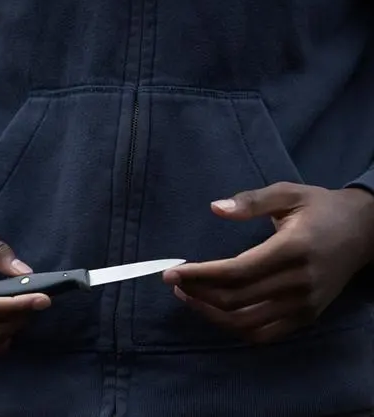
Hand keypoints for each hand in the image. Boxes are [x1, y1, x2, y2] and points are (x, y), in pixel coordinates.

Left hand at [163, 182, 373, 342]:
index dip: (199, 275)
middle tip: (173, 283)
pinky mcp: (307, 317)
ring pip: (246, 323)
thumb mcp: (288, 193)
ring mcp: (305, 304)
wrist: (366, 231)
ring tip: (187, 297)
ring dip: (210, 314)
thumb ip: (251, 201)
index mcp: (293, 249)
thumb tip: (216, 208)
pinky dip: (234, 328)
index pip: (236, 272)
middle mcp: (300, 282)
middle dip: (197, 293)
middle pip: (236, 300)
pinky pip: (264, 334)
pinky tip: (214, 311)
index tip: (172, 272)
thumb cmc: (321, 208)